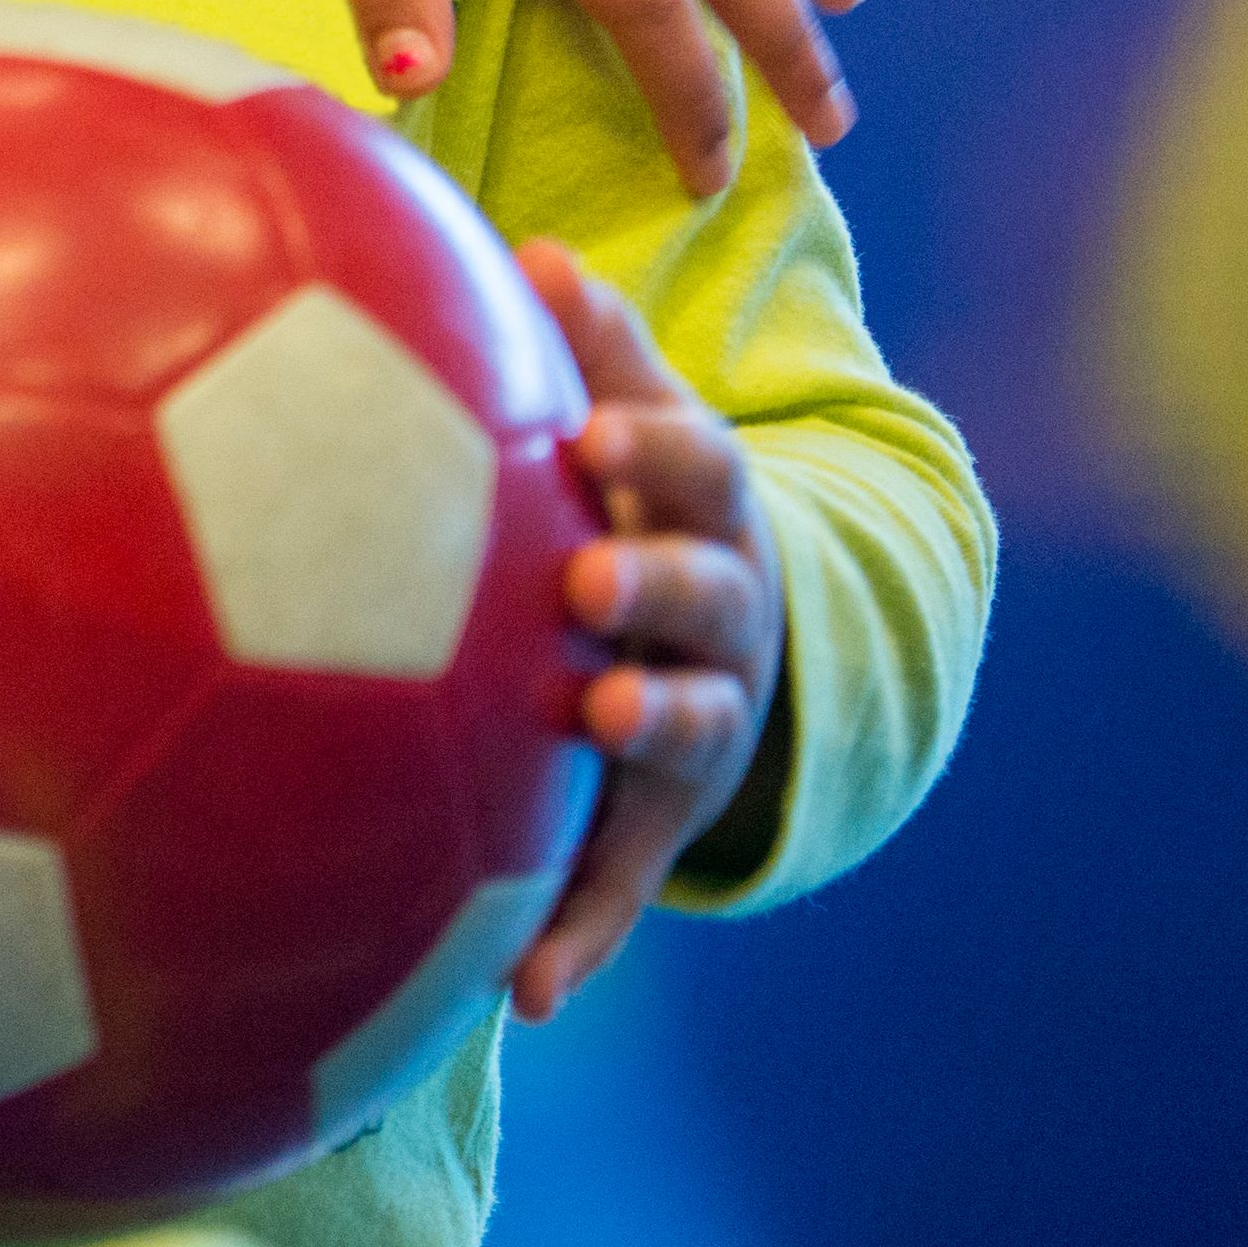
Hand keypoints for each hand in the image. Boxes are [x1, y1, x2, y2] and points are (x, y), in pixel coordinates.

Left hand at [509, 245, 788, 1018]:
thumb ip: (586, 347)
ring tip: (596, 726)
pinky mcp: (663, 817)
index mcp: (702, 513)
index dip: (647, 451)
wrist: (724, 621)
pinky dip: (579, 938)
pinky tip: (524, 998)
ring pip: (691, 734)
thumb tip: (527, 248)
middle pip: (708, 601)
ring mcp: (704, 718)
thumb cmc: (633, 492)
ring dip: (649, 731)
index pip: (693, 468)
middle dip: (658, 588)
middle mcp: (721, 618)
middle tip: (587, 580)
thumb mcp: (627, 414)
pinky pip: (622, 882)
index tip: (582, 435)